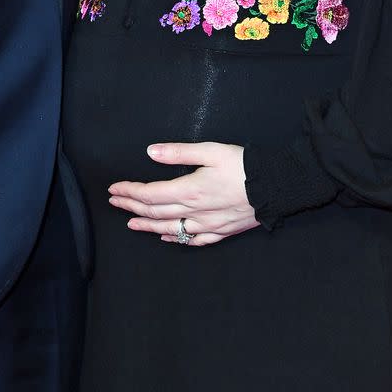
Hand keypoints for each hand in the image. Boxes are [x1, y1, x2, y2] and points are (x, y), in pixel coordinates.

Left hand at [108, 141, 259, 246]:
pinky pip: (194, 240)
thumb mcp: (210, 151)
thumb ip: (178, 153)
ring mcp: (208, 224)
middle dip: (132, 206)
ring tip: (132, 223)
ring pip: (171, 229)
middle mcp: (195, 211)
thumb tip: (151, 152)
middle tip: (115, 202)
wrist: (276, 185)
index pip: (150, 194)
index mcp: (189, 190)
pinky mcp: (222, 231)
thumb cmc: (244, 165)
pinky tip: (168, 237)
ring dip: (148, 225)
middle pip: (155, 212)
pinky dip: (176, 238)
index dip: (130, 191)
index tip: (114, 188)